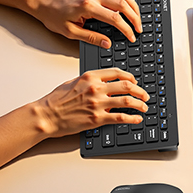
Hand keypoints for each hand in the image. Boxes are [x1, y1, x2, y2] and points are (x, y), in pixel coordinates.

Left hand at [32, 0, 142, 48]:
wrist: (44, 1)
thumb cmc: (53, 15)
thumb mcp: (70, 32)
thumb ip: (90, 38)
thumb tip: (107, 43)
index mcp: (87, 7)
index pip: (114, 18)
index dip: (126, 29)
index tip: (131, 36)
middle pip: (122, 4)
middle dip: (134, 17)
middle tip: (139, 29)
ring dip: (133, 6)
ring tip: (138, 18)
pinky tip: (128, 6)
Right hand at [33, 69, 149, 136]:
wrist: (47, 115)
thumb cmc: (56, 100)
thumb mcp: (73, 82)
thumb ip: (89, 80)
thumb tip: (102, 82)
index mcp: (90, 76)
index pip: (117, 73)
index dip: (130, 77)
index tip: (134, 81)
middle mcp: (96, 88)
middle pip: (127, 85)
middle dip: (140, 91)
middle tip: (145, 95)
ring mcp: (98, 103)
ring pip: (127, 100)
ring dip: (140, 104)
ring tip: (144, 107)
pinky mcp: (97, 119)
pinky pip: (120, 117)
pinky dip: (132, 118)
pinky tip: (137, 119)